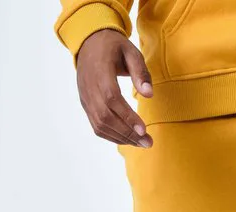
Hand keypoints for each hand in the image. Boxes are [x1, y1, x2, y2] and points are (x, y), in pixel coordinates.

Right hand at [77, 30, 153, 147]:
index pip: (112, 98)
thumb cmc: (113, 47)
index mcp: (100, 71)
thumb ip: (140, 72)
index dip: (127, 116)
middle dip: (128, 133)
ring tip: (141, 143)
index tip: (143, 130)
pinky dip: (112, 136)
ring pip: (100, 125)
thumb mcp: (131, 51)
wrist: (89, 43)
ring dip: (121, 138)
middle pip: (106, 116)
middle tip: (148, 142)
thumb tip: (149, 94)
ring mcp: (85, 97)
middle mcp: (89, 87)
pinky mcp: (86, 104)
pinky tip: (127, 139)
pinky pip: (96, 126)